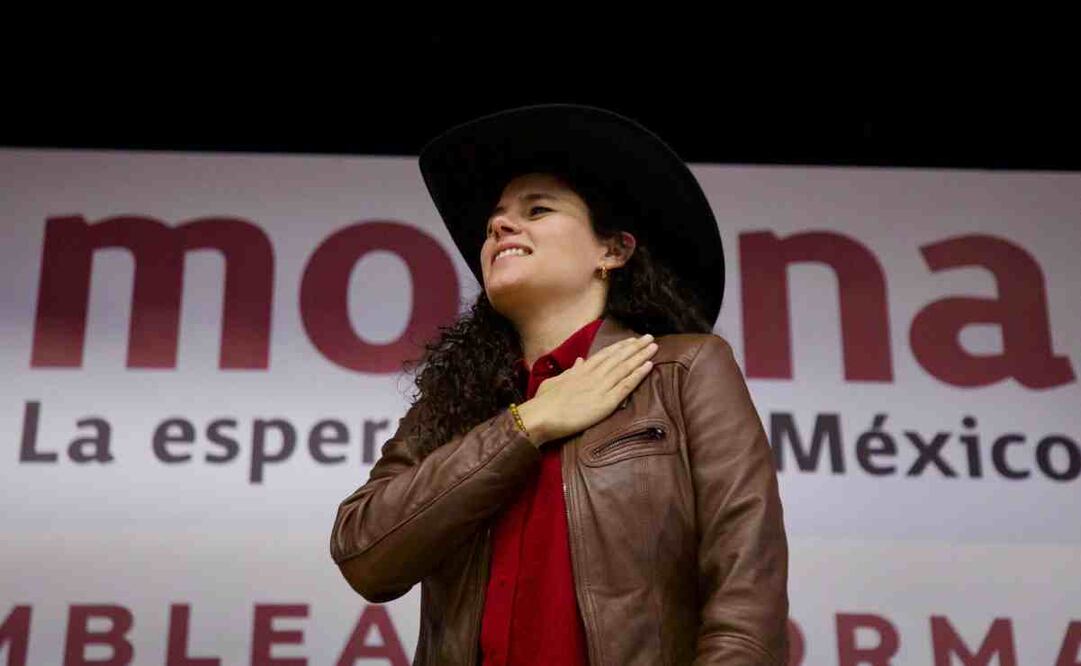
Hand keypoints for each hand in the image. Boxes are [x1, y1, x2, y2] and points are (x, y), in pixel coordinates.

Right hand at [516, 334, 657, 445]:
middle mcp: (593, 374)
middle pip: (618, 357)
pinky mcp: (607, 401)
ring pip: (625, 368)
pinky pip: (626, 385)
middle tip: (649, 337)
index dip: (619, 347)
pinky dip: (639, 374)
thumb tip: (579, 361)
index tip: (631, 340)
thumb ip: (570, 371)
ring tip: (653, 346)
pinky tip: (649, 366)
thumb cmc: (544, 402)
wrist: (542, 415)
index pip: (604, 355)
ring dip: (640, 356)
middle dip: (635, 347)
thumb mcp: (555, 381)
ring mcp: (601, 387)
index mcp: (581, 370)